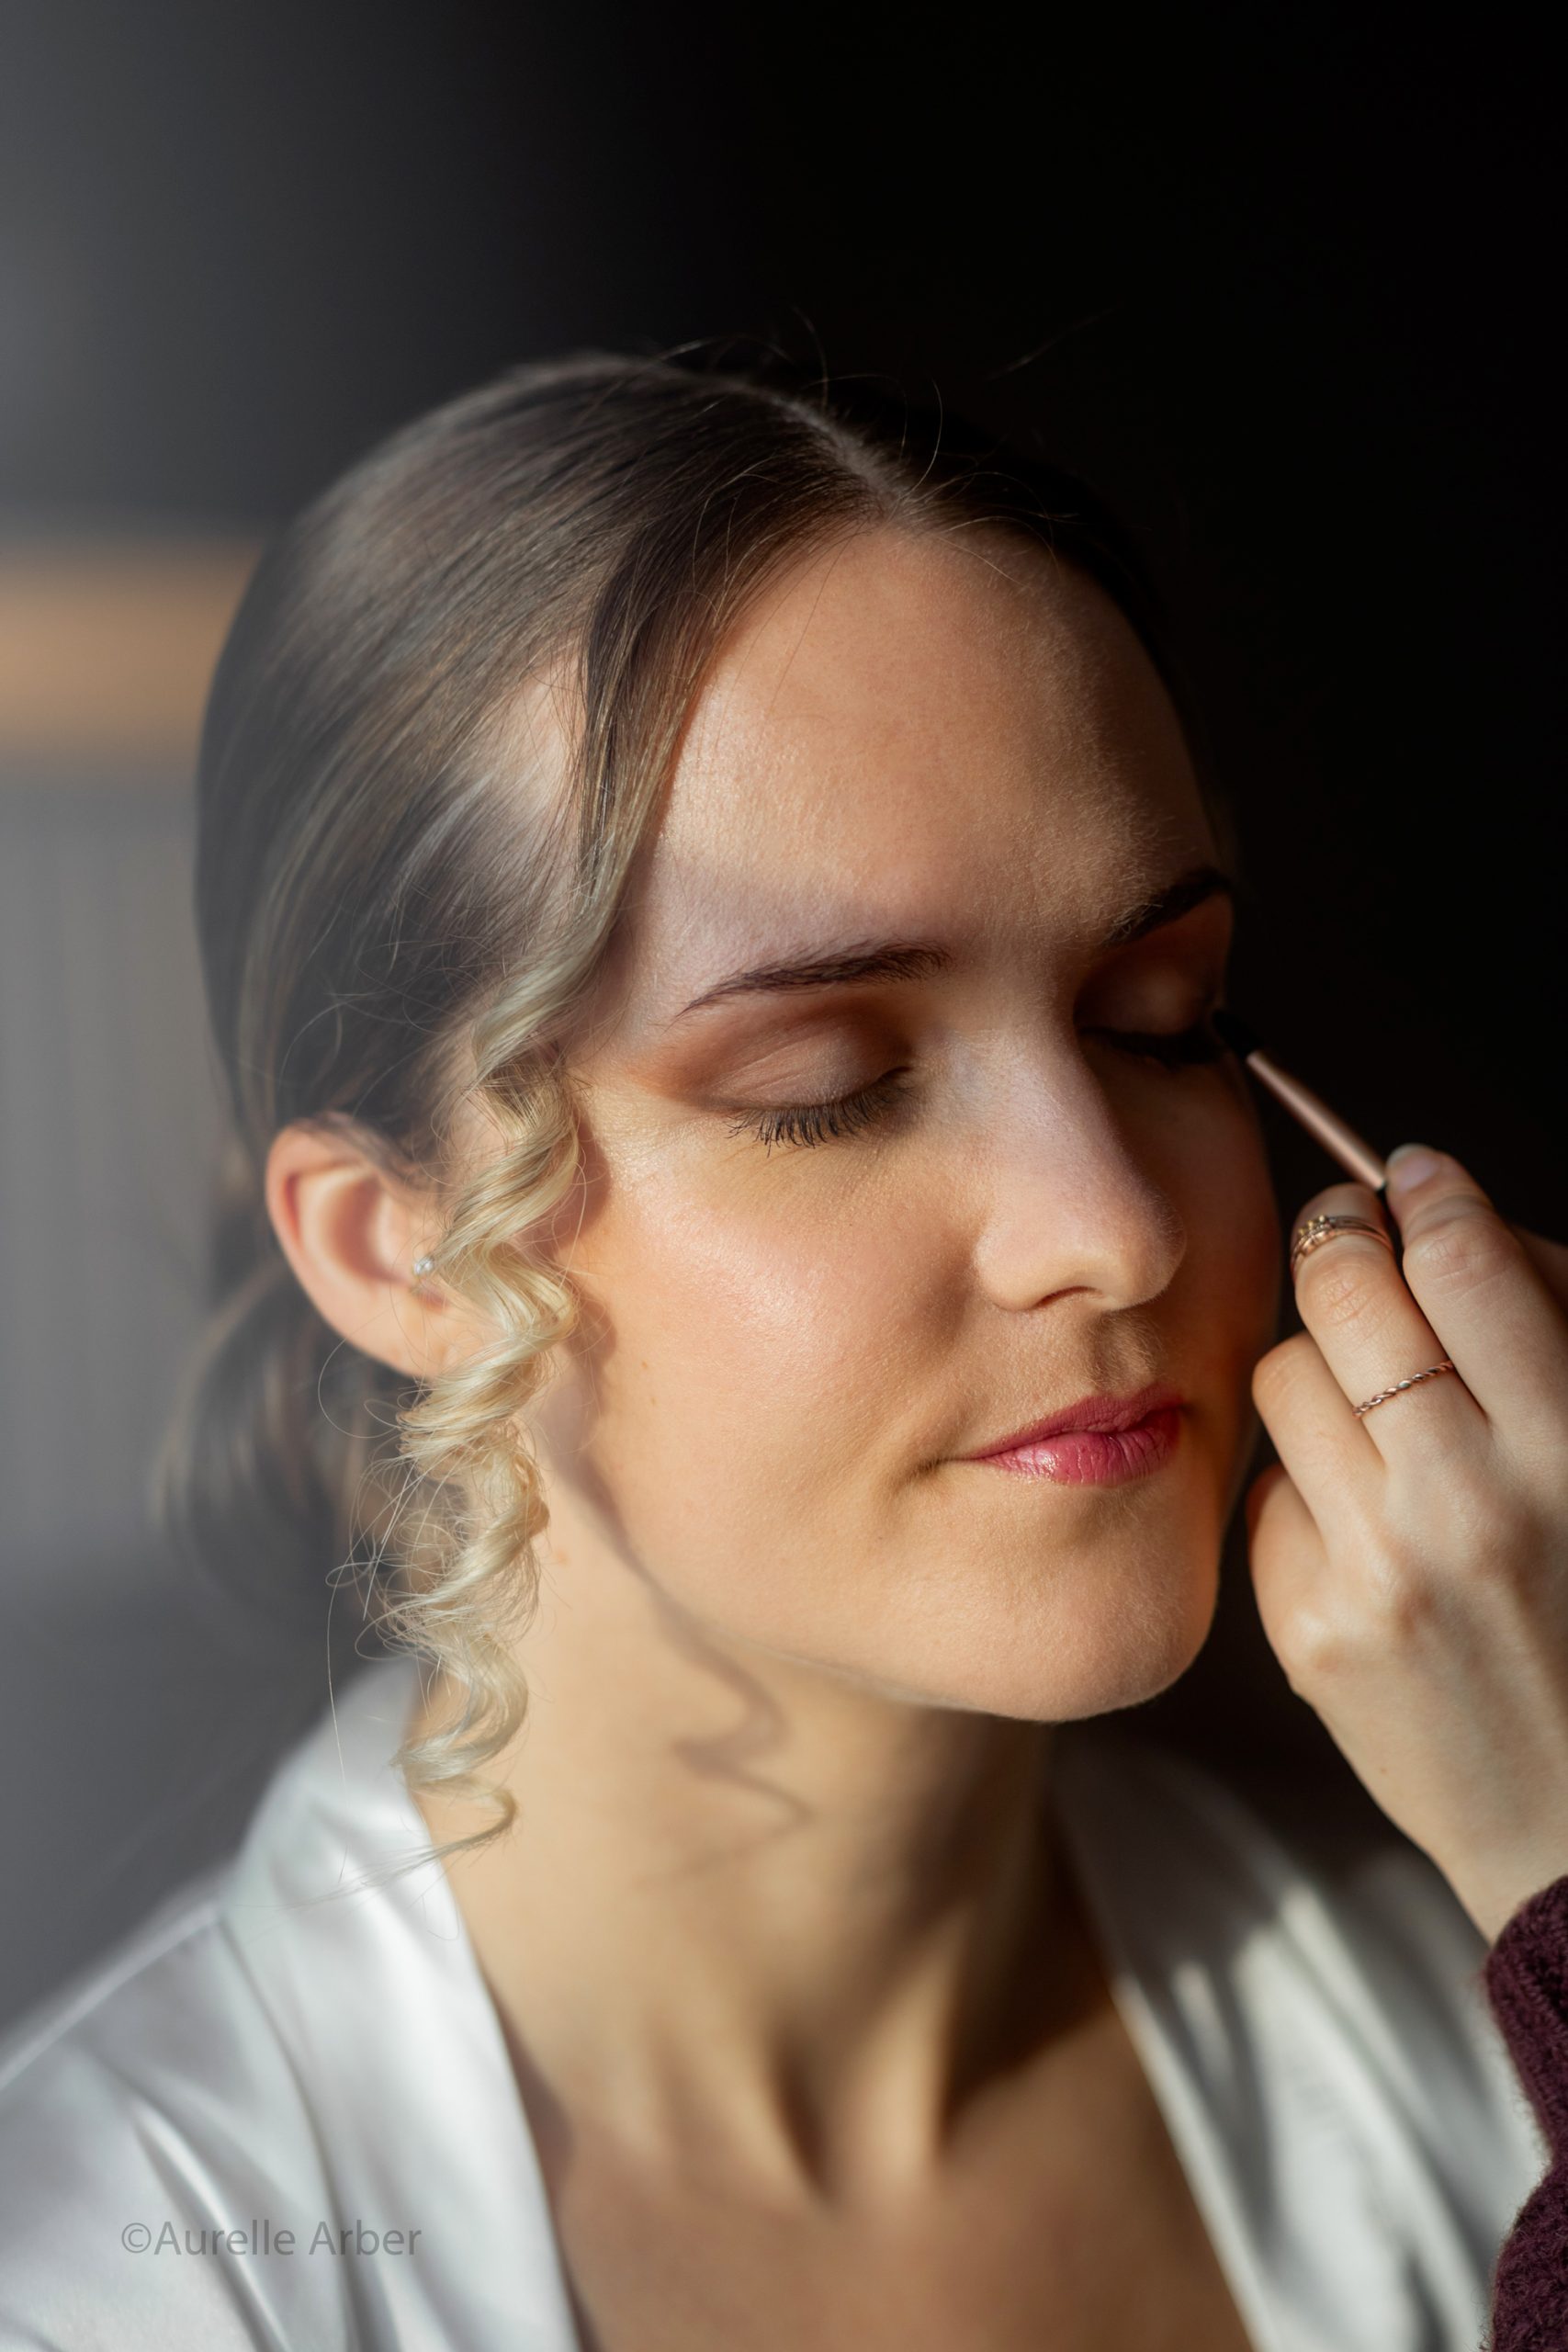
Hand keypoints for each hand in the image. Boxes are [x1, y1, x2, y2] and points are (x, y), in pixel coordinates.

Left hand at [1245, 1144, 1567, 1942]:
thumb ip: (1550, 1334)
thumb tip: (1445, 1222)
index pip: (1464, 1261)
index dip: (1428, 1192)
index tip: (1413, 1176)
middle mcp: (1469, 1503)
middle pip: (1343, 1289)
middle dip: (1338, 1236)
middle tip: (1348, 1231)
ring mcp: (1378, 1569)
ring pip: (1283, 1373)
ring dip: (1318, 1360)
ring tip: (1366, 1394)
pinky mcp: (1310, 1629)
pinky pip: (1270, 1487)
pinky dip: (1307, 1481)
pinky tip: (1361, 1516)